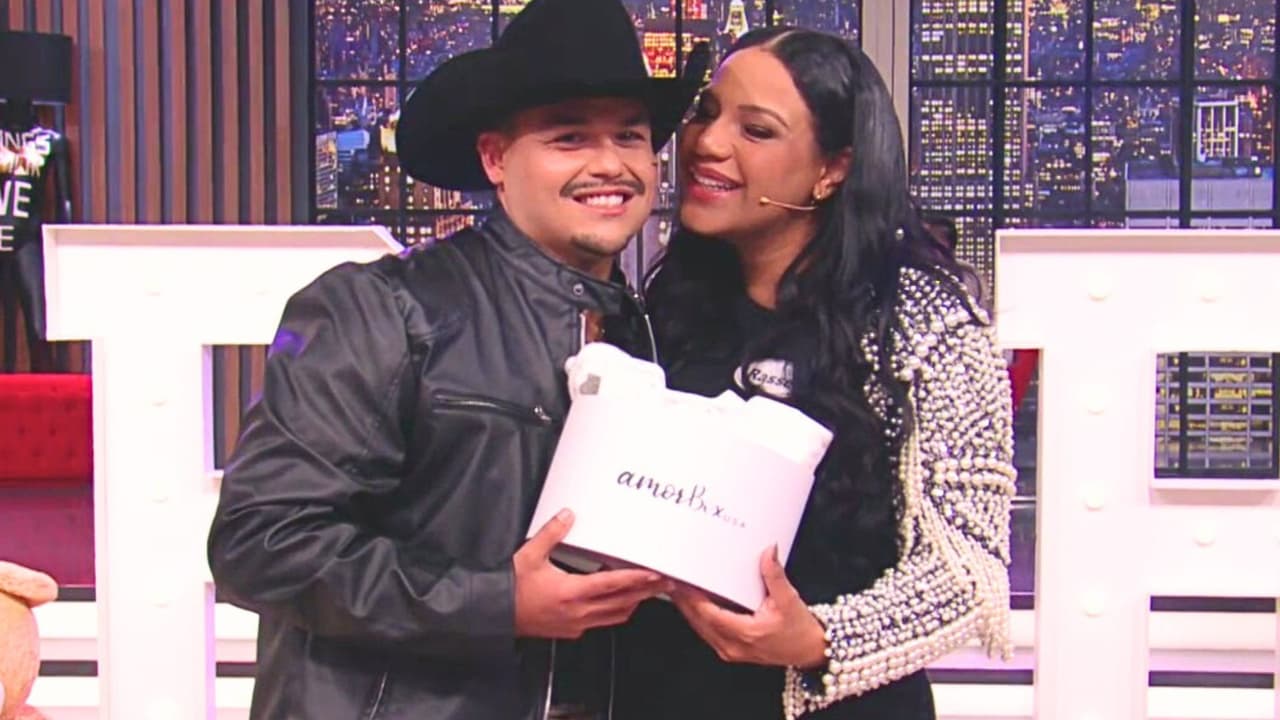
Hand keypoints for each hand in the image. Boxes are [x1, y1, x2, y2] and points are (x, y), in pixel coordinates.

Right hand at [514, 509, 672, 638]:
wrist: (493, 613)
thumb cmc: (511, 587)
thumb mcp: (530, 555)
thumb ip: (552, 534)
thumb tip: (568, 515)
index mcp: (572, 593)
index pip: (614, 585)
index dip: (638, 579)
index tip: (656, 573)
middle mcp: (579, 612)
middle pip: (623, 603)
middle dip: (645, 592)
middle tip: (665, 583)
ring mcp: (576, 624)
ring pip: (614, 616)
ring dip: (632, 603)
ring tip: (646, 591)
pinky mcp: (570, 631)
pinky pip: (601, 622)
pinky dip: (614, 611)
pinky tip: (616, 601)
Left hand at [670, 545, 826, 667]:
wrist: (809, 651)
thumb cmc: (799, 629)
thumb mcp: (789, 599)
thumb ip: (774, 575)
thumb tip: (768, 551)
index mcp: (745, 633)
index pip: (708, 614)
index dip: (691, 598)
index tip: (681, 581)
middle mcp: (733, 645)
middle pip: (698, 621)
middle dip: (682, 600)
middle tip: (671, 579)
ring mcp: (730, 650)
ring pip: (700, 628)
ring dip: (688, 609)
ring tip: (677, 588)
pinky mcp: (731, 650)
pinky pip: (707, 632)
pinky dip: (698, 617)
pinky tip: (694, 604)